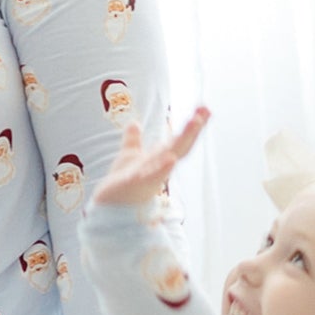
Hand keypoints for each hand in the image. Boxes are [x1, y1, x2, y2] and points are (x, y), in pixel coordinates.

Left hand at [91, 104, 208, 212]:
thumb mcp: (129, 156)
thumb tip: (134, 123)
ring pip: (169, 158)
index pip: (179, 139)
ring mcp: (150, 175)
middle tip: (205, 111)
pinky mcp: (136, 184)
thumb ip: (133, 140)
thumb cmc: (123, 183)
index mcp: (159, 158)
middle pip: (180, 146)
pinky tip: (171, 158)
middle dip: (193, 130)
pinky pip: (152, 175)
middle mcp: (159, 166)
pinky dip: (162, 167)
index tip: (205, 108)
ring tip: (193, 125)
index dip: (192, 125)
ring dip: (182, 142)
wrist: (109, 206)